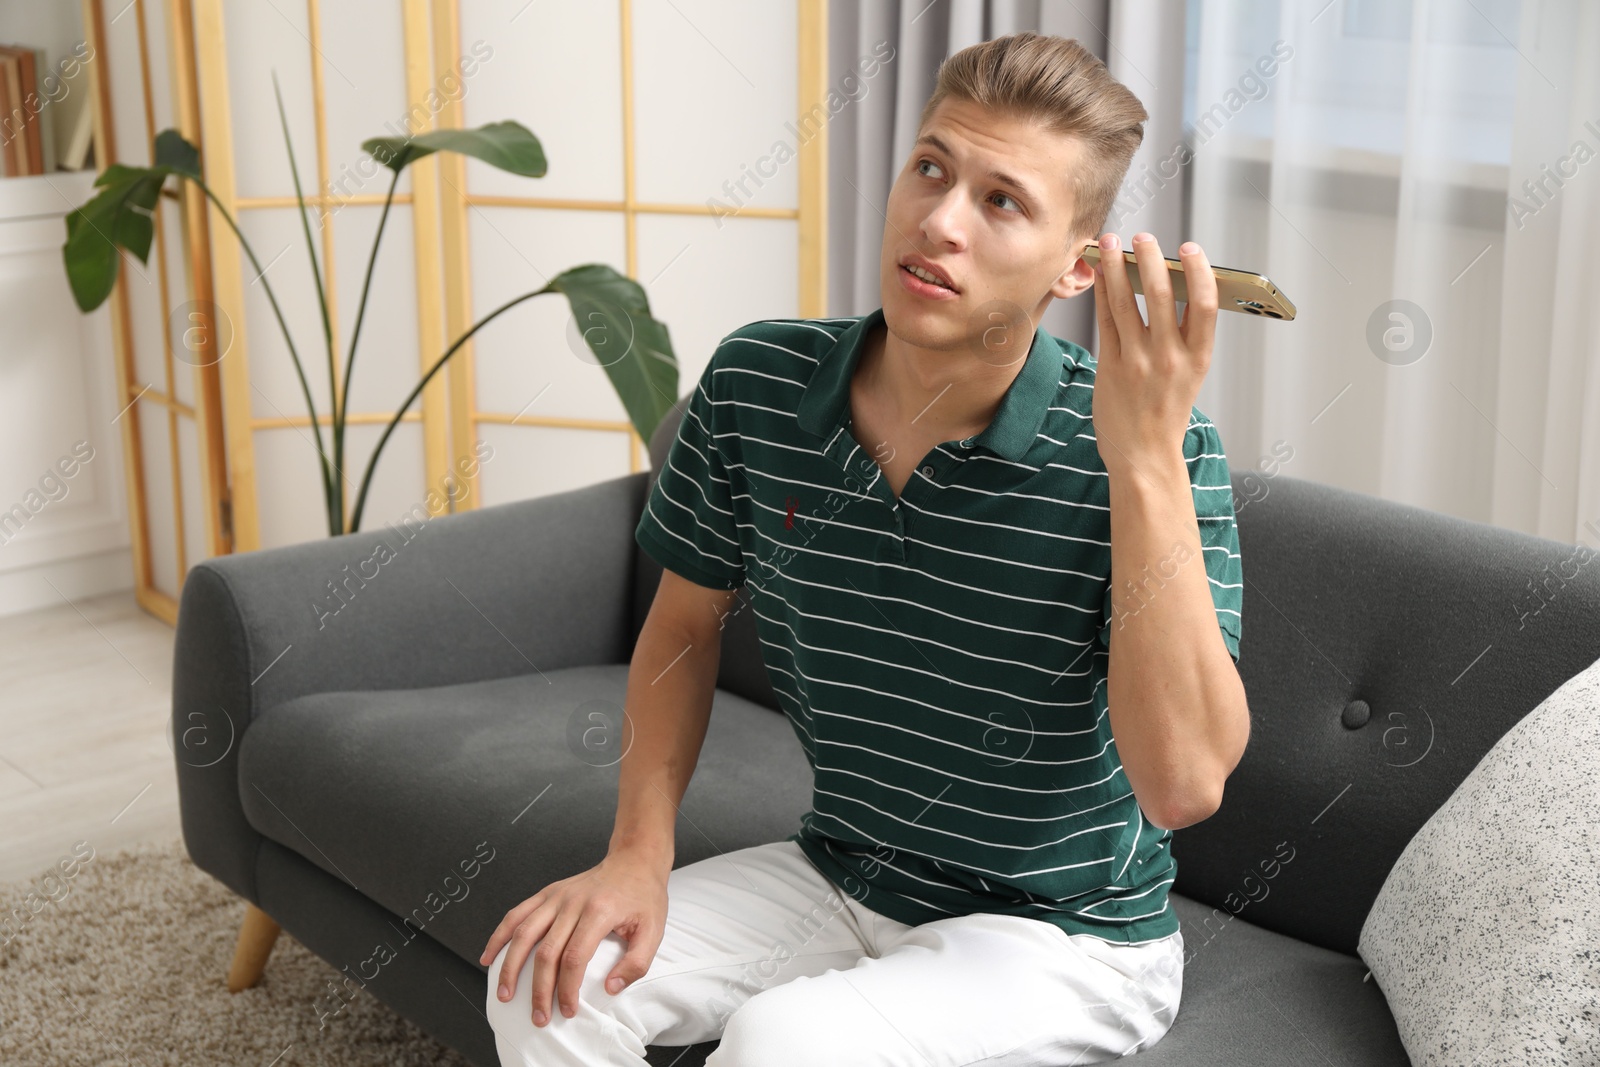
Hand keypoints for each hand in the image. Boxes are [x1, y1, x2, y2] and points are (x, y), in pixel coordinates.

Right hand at [480, 848, 668, 1027]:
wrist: (633, 860)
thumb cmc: (643, 898)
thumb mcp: (654, 931)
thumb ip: (636, 964)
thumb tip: (609, 989)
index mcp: (599, 912)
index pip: (574, 958)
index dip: (567, 989)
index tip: (568, 1010)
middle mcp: (572, 902)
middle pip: (546, 952)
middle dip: (539, 989)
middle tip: (539, 1017)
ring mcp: (556, 896)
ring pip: (524, 933)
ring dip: (511, 967)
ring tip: (505, 995)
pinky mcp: (547, 893)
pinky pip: (517, 914)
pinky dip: (499, 935)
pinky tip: (489, 956)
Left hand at [1089, 231, 1218, 479]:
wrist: (1144, 455)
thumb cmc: (1167, 411)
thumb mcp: (1190, 374)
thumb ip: (1184, 336)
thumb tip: (1174, 287)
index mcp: (1198, 357)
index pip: (1205, 305)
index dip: (1199, 272)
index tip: (1190, 248)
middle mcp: (1170, 358)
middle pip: (1163, 295)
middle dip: (1151, 259)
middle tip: (1143, 236)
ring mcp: (1138, 363)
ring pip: (1128, 303)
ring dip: (1118, 267)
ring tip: (1112, 243)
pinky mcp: (1111, 369)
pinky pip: (1106, 321)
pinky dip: (1103, 292)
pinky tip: (1101, 274)